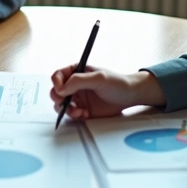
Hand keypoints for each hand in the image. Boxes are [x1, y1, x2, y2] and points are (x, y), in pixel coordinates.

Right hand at [49, 66, 163, 120]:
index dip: (56, 83)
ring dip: (66, 109)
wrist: (130, 96)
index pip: (58, 75)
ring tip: (78, 112)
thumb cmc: (117, 83)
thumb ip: (78, 81)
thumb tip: (61, 89)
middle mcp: (75, 85)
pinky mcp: (83, 109)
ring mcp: (78, 97)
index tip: (60, 91)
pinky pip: (71, 113)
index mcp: (77, 71)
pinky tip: (84, 114)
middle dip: (58, 99)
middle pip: (56, 91)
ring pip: (61, 104)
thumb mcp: (98, 78)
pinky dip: (75, 115)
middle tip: (65, 103)